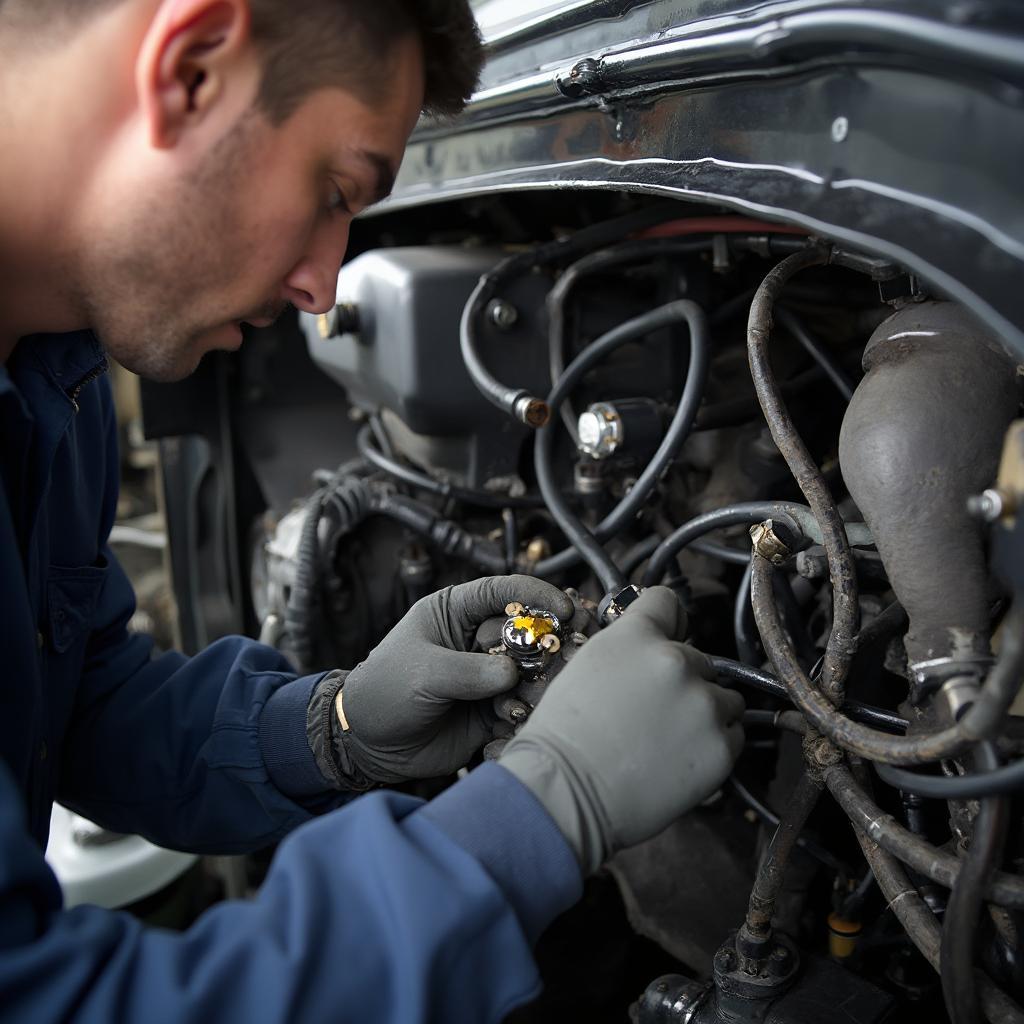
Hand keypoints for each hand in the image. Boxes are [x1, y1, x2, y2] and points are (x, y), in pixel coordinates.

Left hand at [339, 575, 574, 783]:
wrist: (369, 743)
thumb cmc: (385, 691)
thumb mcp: (422, 673)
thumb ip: (467, 671)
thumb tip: (510, 674)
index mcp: (457, 612)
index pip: (504, 591)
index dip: (537, 595)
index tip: (563, 608)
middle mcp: (478, 639)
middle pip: (528, 632)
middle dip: (547, 644)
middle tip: (564, 657)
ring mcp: (489, 674)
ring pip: (532, 670)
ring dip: (538, 682)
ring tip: (527, 698)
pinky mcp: (494, 708)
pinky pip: (523, 706)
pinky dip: (524, 712)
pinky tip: (510, 720)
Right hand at [499, 586, 744, 873]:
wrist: (567, 793)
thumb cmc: (565, 735)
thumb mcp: (587, 665)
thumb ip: (628, 647)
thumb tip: (654, 650)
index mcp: (638, 636)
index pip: (668, 601)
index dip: (668, 622)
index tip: (668, 637)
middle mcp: (677, 661)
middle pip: (699, 659)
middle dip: (682, 681)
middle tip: (651, 713)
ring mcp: (704, 705)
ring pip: (724, 697)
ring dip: (704, 712)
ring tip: (666, 739)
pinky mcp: (721, 747)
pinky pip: (733, 735)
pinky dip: (712, 745)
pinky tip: (677, 758)